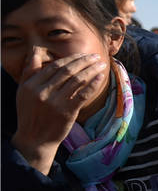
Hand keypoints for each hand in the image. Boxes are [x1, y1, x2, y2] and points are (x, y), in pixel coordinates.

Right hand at [10, 49, 107, 174]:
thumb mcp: (23, 92)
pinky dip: (93, 84)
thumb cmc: (30, 113)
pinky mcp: (67, 112)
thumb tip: (36, 52)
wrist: (34, 139)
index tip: (82, 55)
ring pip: (78, 80)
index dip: (71, 59)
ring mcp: (55, 102)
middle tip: (96, 56)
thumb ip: (29, 72)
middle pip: (68, 71)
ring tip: (101, 64)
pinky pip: (83, 94)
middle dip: (84, 61)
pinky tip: (101, 77)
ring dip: (92, 70)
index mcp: (31, 85)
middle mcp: (42, 92)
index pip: (55, 66)